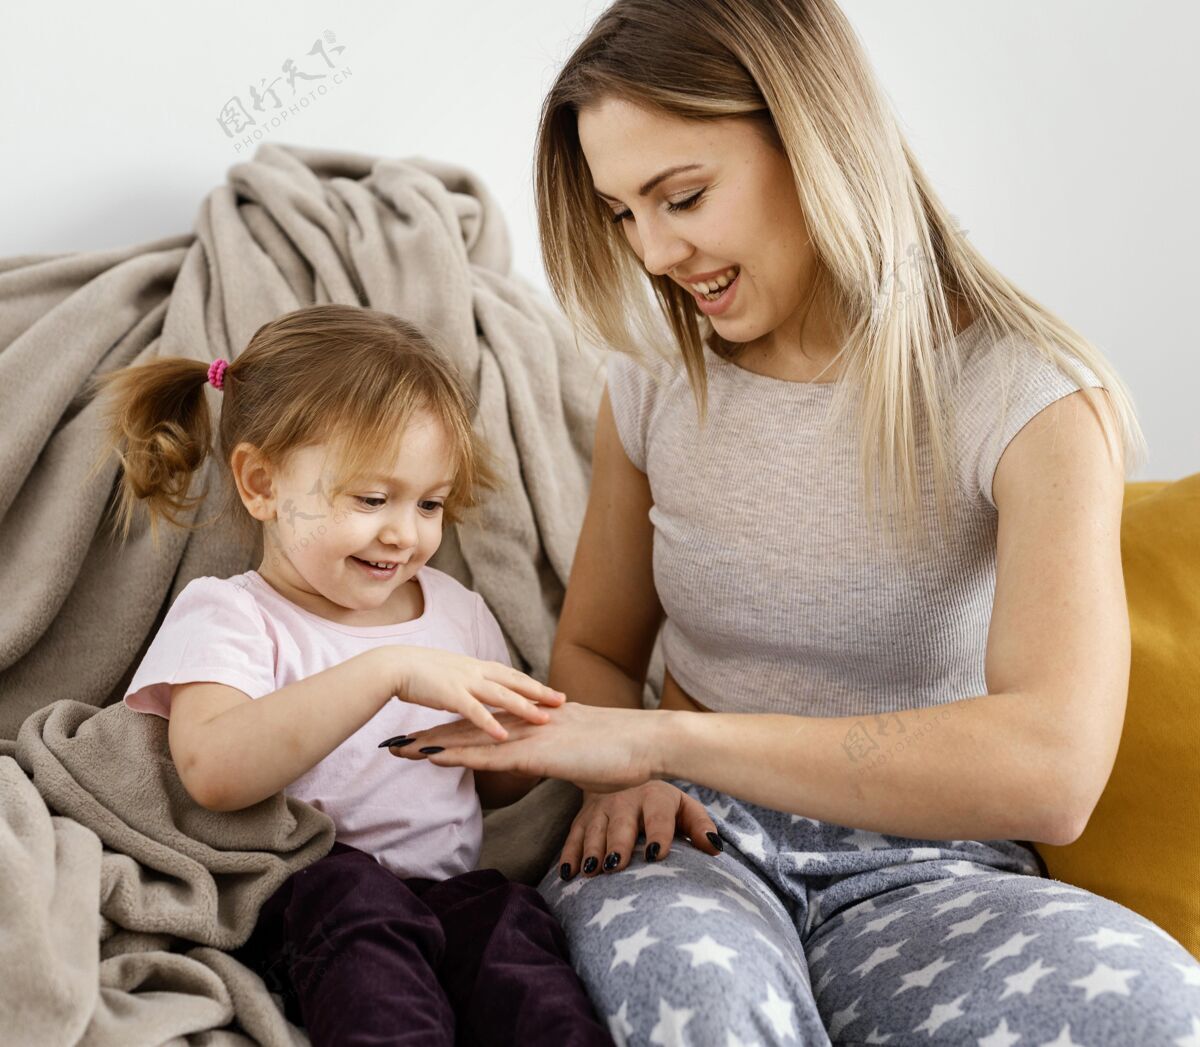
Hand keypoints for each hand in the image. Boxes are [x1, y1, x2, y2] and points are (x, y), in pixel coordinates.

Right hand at [382, 646, 564, 740]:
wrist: (395, 665)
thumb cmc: (420, 671)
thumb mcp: (452, 671)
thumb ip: (470, 679)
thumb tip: (482, 688)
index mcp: (476, 665)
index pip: (513, 675)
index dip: (534, 685)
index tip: (554, 692)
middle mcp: (475, 671)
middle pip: (515, 682)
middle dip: (540, 693)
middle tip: (563, 702)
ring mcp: (464, 681)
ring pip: (502, 695)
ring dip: (524, 708)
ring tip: (544, 720)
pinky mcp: (449, 694)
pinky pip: (474, 711)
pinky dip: (490, 723)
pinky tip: (504, 736)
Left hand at [385, 701, 667, 790]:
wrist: (650, 742)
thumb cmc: (626, 754)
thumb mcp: (586, 756)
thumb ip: (566, 755)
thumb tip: (559, 762)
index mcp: (537, 723)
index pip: (485, 726)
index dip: (453, 731)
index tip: (423, 736)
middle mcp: (527, 724)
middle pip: (468, 729)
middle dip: (429, 736)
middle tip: (393, 743)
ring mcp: (531, 736)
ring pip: (471, 740)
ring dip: (432, 745)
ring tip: (398, 749)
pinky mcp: (538, 752)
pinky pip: (490, 755)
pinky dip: (459, 756)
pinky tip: (434, 759)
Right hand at [561, 782, 722, 878]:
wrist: (625, 776)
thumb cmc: (662, 806)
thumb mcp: (684, 809)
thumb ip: (700, 826)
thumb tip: (714, 848)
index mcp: (656, 797)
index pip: (658, 816)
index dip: (658, 834)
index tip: (656, 855)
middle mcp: (625, 799)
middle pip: (621, 823)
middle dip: (618, 843)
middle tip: (616, 865)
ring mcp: (600, 808)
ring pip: (594, 830)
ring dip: (591, 851)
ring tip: (591, 872)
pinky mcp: (582, 819)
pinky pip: (573, 837)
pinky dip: (569, 855)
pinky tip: (568, 874)